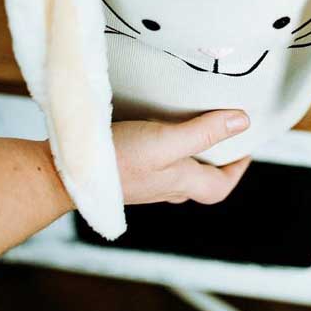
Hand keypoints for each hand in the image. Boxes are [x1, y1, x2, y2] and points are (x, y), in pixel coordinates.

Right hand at [113, 110, 250, 204]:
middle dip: (214, 160)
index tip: (245, 147)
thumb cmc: (118, 161)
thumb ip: (203, 132)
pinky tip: (151, 129)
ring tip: (190, 125)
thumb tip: (241, 123)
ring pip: (175, 172)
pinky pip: (153, 164)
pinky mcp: (123, 171)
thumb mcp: (167, 141)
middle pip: (199, 180)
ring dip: (189, 154)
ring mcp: (143, 182)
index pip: (219, 186)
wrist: (65, 174)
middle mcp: (164, 186)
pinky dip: (162, 149)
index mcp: (180, 182)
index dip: (237, 169)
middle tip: (220, 132)